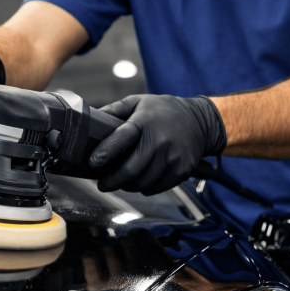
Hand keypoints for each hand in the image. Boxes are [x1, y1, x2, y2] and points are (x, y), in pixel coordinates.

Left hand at [89, 95, 225, 194]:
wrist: (200, 122)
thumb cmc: (164, 111)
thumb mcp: (138, 102)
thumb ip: (114, 110)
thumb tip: (89, 119)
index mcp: (145, 121)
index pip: (122, 138)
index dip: (106, 152)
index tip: (93, 162)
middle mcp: (160, 140)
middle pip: (131, 170)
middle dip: (112, 181)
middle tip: (102, 184)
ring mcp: (172, 158)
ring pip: (142, 183)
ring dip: (127, 186)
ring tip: (121, 182)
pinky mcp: (181, 170)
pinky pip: (156, 188)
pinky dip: (144, 188)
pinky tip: (140, 181)